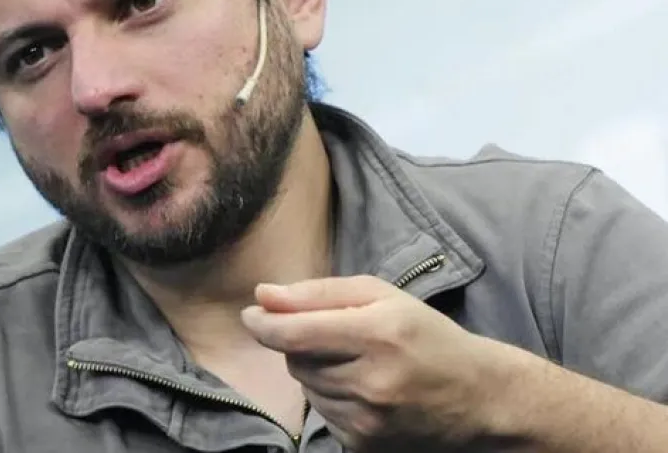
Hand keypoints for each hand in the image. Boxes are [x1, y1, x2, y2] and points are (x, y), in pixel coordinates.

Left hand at [240, 275, 517, 450]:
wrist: (479, 397)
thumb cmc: (426, 335)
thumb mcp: (381, 296)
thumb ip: (318, 293)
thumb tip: (263, 295)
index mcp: (378, 334)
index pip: (294, 333)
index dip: (264, 323)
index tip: (251, 314)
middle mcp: (372, 381)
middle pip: (296, 359)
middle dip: (301, 342)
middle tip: (337, 335)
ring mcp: (369, 420)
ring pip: (306, 387)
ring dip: (316, 370)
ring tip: (357, 363)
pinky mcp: (366, 445)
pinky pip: (323, 413)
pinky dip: (332, 397)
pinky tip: (365, 390)